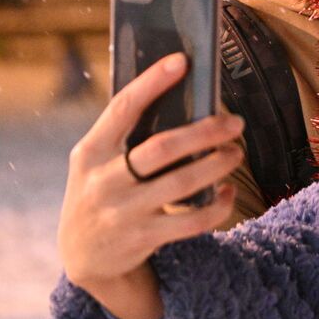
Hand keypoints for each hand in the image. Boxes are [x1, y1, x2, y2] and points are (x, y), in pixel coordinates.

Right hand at [57, 52, 244, 318]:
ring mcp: (123, 212)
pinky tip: (227, 192)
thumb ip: (125, 136)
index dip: (152, 82)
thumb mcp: (96, 162)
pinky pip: (191, 222)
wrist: (83, 257)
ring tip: (236, 152)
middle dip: (205, 131)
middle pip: (163, 147)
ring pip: (182, 182)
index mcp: (91, 151)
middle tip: (235, 122)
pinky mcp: (143, 238)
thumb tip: (181, 96)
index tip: (181, 61)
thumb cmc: (102, 192)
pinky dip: (217, 205)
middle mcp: (103, 181)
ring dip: (218, 164)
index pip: (122, 108)